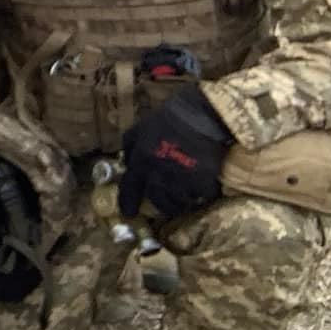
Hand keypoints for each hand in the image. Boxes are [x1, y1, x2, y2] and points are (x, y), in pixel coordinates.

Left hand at [119, 85, 233, 219]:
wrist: (200, 115)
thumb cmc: (168, 119)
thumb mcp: (140, 129)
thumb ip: (130, 147)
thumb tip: (127, 163)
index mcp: (142, 161)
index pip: (130, 189)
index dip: (127, 203)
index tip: (128, 214)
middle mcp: (159, 175)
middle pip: (158, 201)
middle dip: (160, 205)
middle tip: (165, 203)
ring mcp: (182, 181)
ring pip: (178, 203)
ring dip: (179, 201)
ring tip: (183, 195)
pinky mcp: (203, 183)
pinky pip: (199, 197)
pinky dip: (198, 195)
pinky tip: (199, 187)